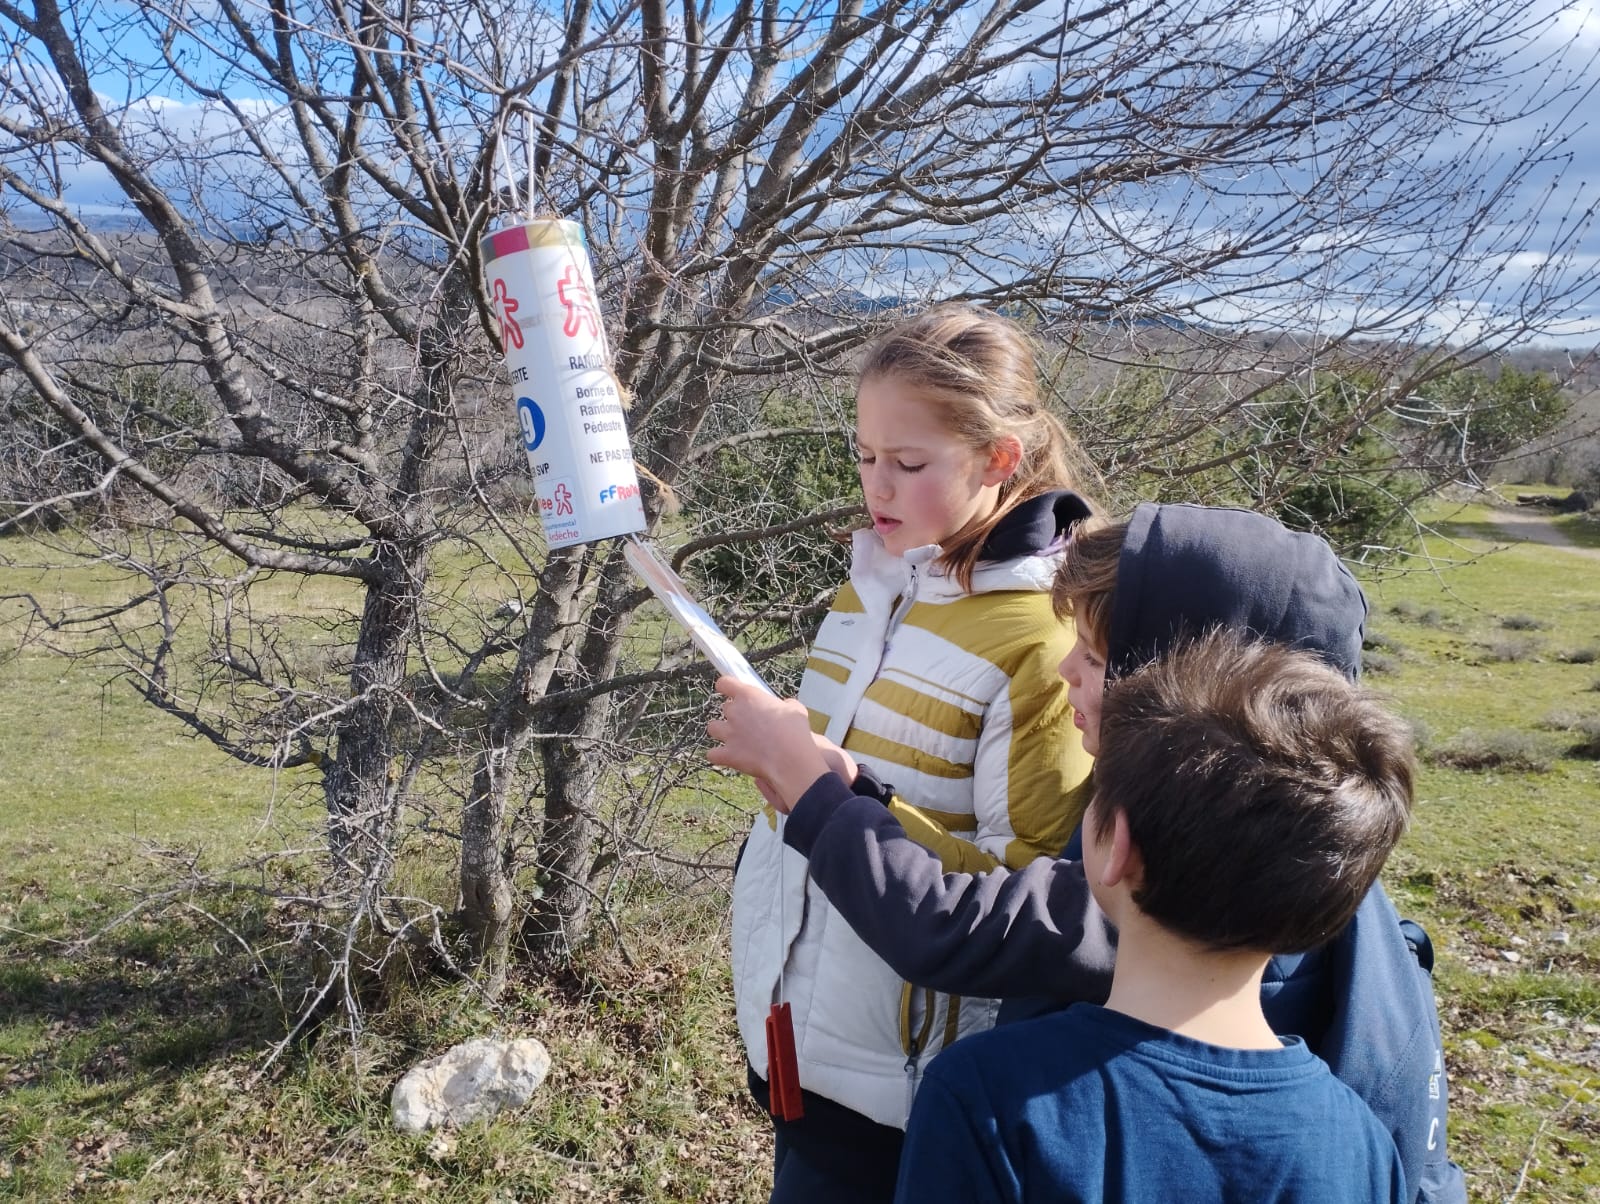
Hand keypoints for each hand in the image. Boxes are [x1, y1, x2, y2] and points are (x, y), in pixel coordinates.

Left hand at [706, 677, 852, 812]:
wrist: (790, 757)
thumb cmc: (795, 731)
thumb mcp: (795, 709)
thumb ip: (785, 704)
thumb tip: (786, 706)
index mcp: (749, 696)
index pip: (725, 683)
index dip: (726, 686)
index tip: (729, 690)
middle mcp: (735, 712)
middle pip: (725, 708)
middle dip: (734, 714)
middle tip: (749, 723)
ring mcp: (729, 733)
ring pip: (713, 728)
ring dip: (722, 732)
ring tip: (736, 739)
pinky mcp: (728, 754)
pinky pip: (713, 754)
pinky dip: (719, 756)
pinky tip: (730, 757)